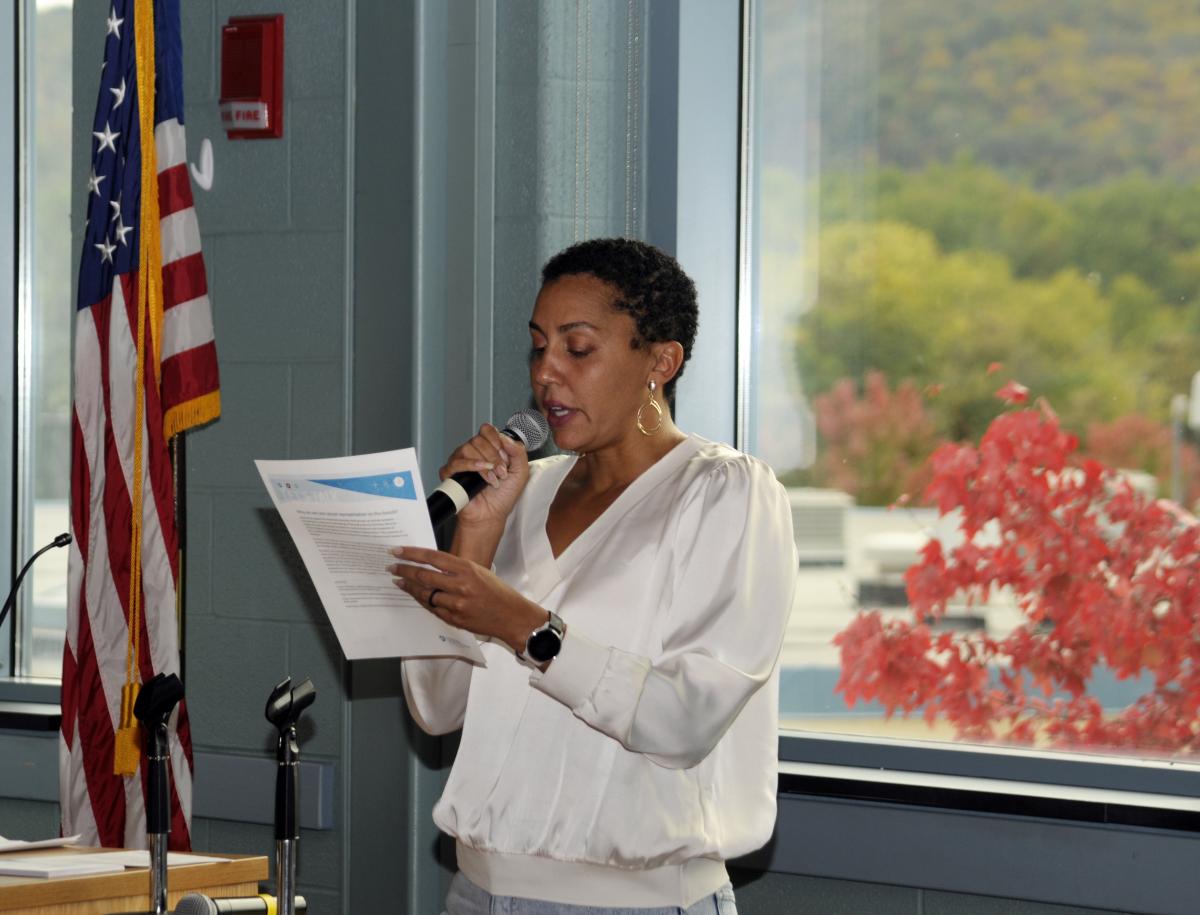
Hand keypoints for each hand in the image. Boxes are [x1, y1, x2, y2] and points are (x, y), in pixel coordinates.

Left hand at [389, 546, 545, 653]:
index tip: (397, 551)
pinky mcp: (455, 618)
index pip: (433, 557)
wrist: (511, 616)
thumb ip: (456, 568)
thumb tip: (431, 564)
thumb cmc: (497, 592)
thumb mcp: (479, 571)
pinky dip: (422, 601)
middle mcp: (461, 585)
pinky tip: (415, 596)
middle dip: (404, 570)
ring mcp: (457, 604)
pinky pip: (432, 608)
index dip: (412, 554)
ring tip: (399, 582)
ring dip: (409, 587)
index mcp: (467, 569)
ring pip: (424, 594)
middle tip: (392, 567)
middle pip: (424, 576)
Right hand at [440, 424, 530, 528]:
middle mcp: (473, 453)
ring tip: (492, 479)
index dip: (497, 440)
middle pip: (478, 439)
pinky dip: (470, 465)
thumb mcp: (521, 471)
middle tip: (501, 472)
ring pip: (467, 448)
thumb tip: (505, 437)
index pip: (487, 430)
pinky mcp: (450, 474)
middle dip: (494, 456)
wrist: (491, 515)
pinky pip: (455, 462)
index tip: (505, 457)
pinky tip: (480, 471)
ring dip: (484, 464)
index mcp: (488, 449)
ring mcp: (460, 462)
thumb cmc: (503, 496)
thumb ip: (518, 451)